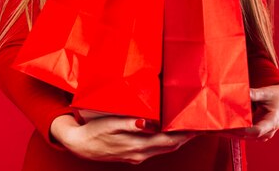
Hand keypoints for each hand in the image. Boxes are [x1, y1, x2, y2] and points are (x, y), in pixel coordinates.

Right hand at [50, 114, 195, 164]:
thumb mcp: (109, 124)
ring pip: (164, 148)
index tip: (196, 125)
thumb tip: (144, 122)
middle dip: (185, 136)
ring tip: (187, 127)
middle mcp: (141, 153)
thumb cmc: (94, 131)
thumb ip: (128, 123)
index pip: (169, 141)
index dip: (184, 134)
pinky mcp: (133, 154)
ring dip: (177, 139)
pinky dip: (165, 141)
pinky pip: (155, 148)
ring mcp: (137, 155)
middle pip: (170, 146)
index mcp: (138, 145)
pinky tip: (166, 132)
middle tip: (198, 124)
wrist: (80, 144)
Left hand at [220, 84, 278, 141]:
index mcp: (272, 122)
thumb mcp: (265, 93)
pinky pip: (246, 133)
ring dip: (233, 132)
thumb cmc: (276, 95)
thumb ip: (253, 94)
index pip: (256, 130)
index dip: (243, 129)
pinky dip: (236, 130)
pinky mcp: (259, 132)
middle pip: (248, 135)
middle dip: (233, 131)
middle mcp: (268, 131)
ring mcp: (264, 134)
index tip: (230, 124)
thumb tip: (238, 91)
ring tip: (217, 126)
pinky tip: (224, 125)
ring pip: (246, 136)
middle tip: (218, 125)